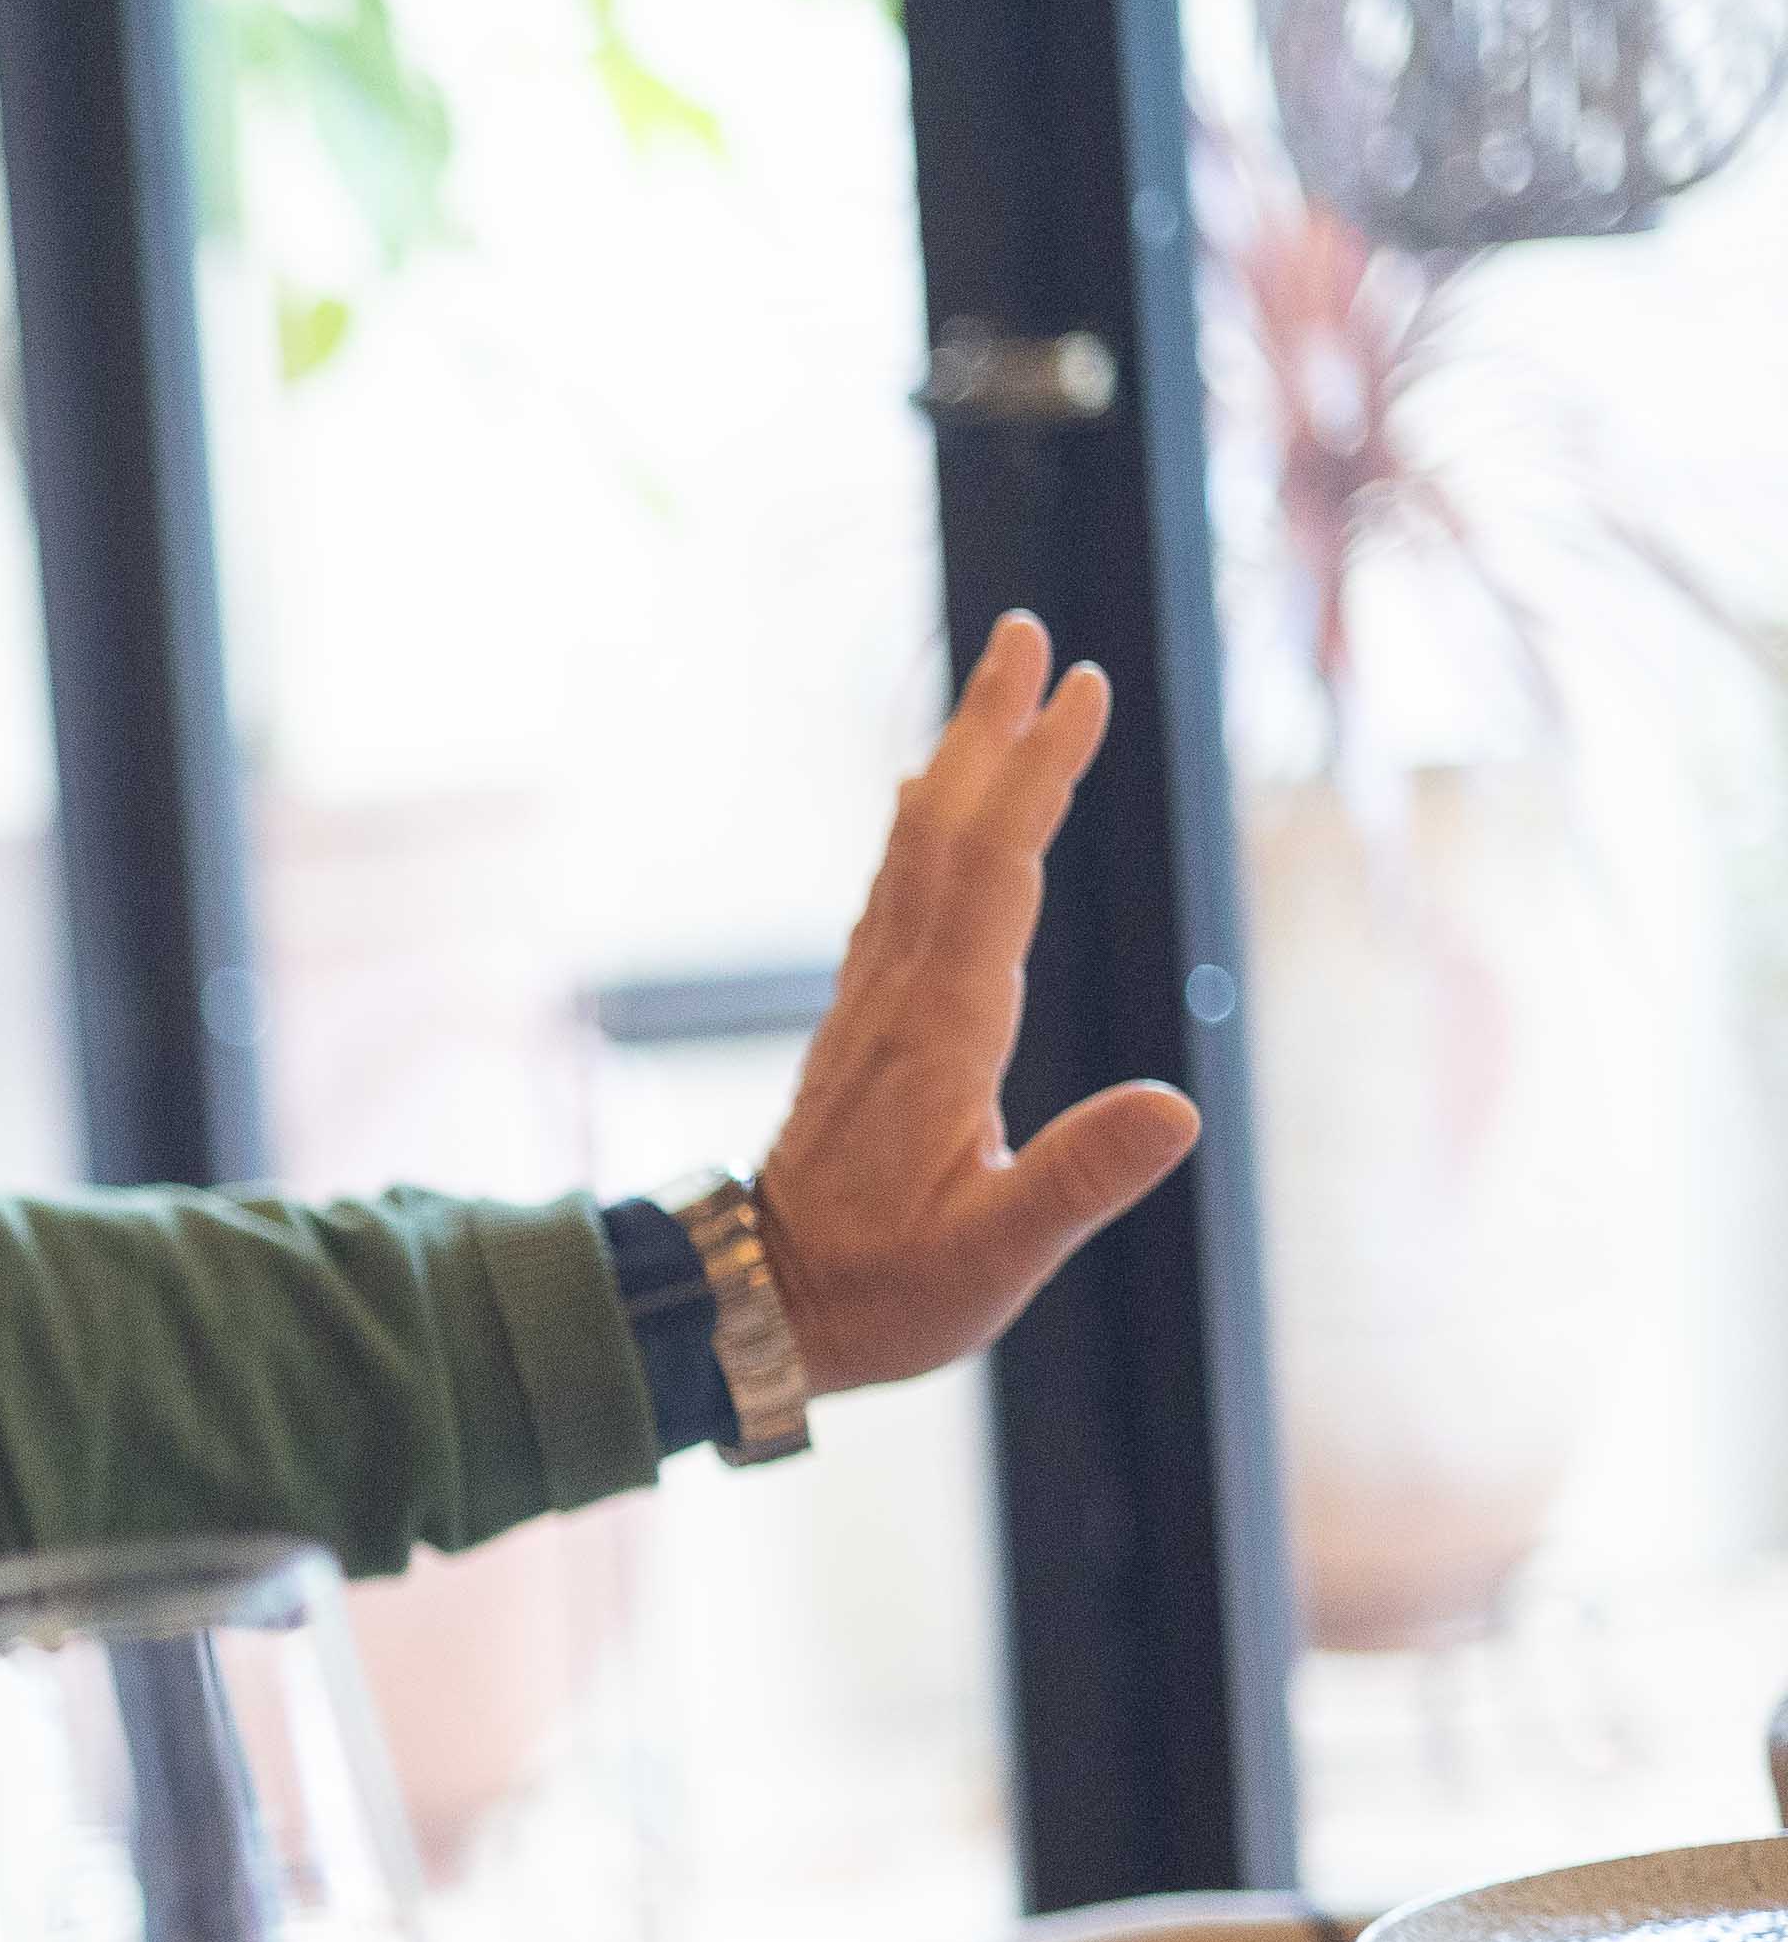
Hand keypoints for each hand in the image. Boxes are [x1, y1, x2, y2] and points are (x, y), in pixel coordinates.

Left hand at [758, 613, 1202, 1394]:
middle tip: (1026, 631)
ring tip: (996, 683)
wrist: (762, 1310)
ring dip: (958, 761)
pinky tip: (926, 798)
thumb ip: (1079, 1180)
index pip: (997, 872)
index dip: (1039, 776)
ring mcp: (875, 1005)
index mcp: (943, 1032)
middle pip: (945, 832)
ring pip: (914, 853)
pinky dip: (922, 828)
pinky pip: (897, 896)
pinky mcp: (867, 1025)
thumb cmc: (885, 1294)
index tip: (1082, 688)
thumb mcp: (994, 1257)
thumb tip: (1180, 1107)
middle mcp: (901, 996)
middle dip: (990, 729)